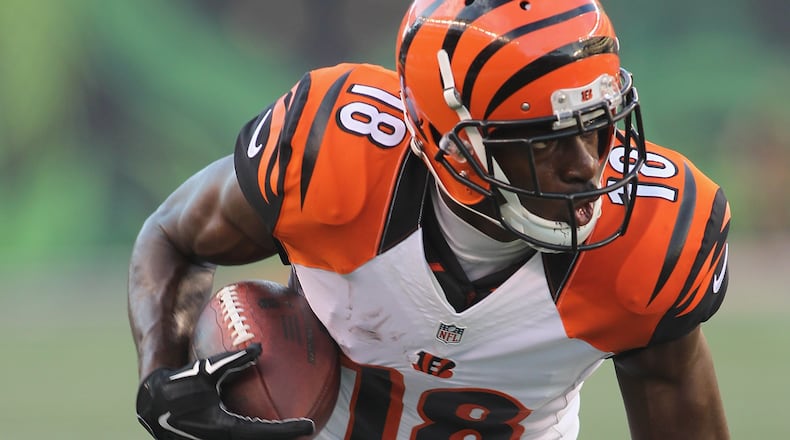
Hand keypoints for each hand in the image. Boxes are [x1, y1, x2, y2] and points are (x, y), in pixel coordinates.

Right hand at [136, 343, 314, 439]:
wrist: (151, 402)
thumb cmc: (179, 384)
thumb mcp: (207, 370)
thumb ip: (235, 361)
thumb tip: (260, 348)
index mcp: (225, 429)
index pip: (265, 433)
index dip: (289, 431)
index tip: (310, 427)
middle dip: (285, 439)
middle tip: (309, 432)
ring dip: (271, 438)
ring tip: (295, 432)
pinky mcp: (213, 439)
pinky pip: (242, 437)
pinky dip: (258, 433)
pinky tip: (269, 421)